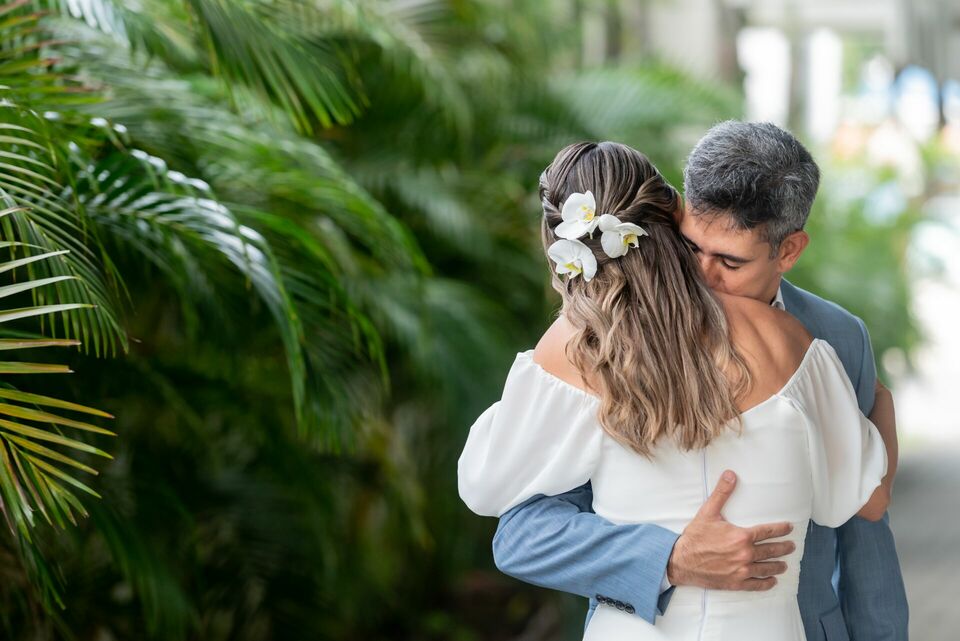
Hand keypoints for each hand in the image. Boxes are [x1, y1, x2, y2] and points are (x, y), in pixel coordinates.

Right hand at [666, 470, 794, 590]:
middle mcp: (745, 554)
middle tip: (791, 546)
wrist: (681, 561)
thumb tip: (730, 475)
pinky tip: (772, 581)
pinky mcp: (736, 582)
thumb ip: (722, 493)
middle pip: (771, 550)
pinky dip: (766, 583)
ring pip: (766, 568)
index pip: (767, 531)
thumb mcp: (708, 512)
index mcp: (741, 536)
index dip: (780, 529)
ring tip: (784, 564)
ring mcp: (741, 570)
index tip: (789, 528)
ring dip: (778, 566)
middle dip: (783, 548)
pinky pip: (756, 584)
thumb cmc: (695, 537)